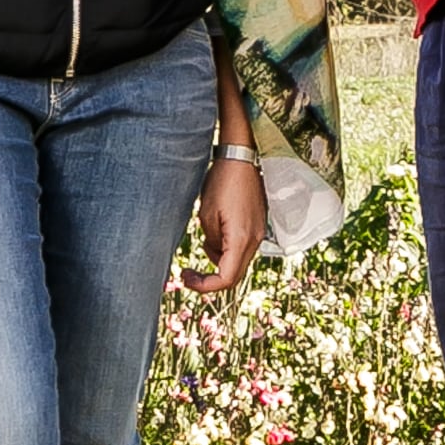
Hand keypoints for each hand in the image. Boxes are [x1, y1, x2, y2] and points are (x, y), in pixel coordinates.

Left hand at [188, 154, 267, 292]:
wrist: (240, 159)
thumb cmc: (221, 182)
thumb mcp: (206, 215)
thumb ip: (212, 241)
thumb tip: (215, 251)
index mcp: (241, 239)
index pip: (226, 278)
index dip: (205, 286)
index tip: (186, 279)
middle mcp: (255, 240)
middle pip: (234, 275)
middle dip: (210, 279)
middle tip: (188, 274)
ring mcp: (258, 233)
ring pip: (237, 262)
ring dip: (218, 262)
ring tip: (203, 242)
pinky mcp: (256, 226)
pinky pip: (241, 248)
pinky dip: (226, 250)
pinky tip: (214, 233)